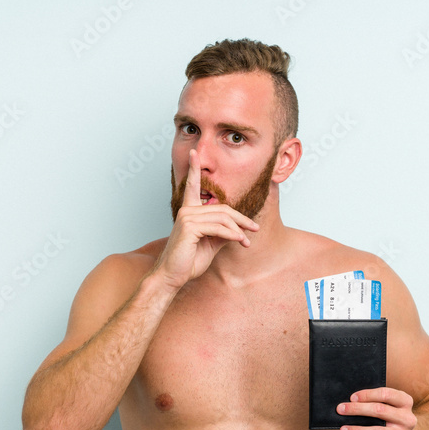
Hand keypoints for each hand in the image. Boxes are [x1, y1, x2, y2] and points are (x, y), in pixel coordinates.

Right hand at [153, 149, 259, 289]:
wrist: (173, 276)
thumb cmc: (189, 261)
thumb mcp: (210, 244)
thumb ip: (222, 233)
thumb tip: (238, 229)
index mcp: (189, 211)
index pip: (192, 186)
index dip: (194, 169)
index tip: (194, 153)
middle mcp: (186, 210)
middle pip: (222, 208)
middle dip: (242, 219)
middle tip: (255, 229)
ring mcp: (187, 217)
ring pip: (222, 218)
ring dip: (239, 230)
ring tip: (247, 241)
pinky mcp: (189, 227)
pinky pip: (218, 228)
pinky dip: (232, 235)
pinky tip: (240, 241)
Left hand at [337, 387, 416, 429]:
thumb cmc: (390, 420)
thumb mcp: (389, 407)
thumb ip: (375, 402)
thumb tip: (350, 402)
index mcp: (405, 402)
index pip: (386, 394)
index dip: (367, 395)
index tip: (352, 398)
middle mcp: (408, 418)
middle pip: (380, 410)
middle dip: (357, 409)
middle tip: (341, 410)